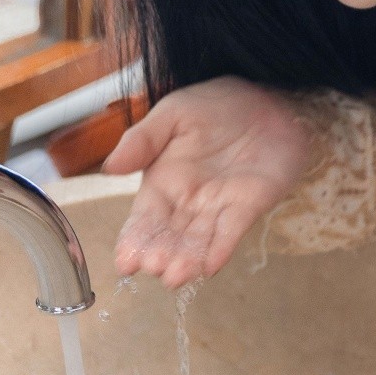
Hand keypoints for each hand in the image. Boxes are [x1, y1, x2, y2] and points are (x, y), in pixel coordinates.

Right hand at [104, 76, 312, 287]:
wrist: (267, 98)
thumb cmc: (216, 105)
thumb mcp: (173, 114)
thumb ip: (142, 140)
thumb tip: (109, 168)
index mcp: (163, 182)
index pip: (145, 218)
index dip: (134, 240)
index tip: (125, 263)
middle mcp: (189, 201)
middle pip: (171, 235)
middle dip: (162, 254)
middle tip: (154, 268)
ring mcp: (220, 206)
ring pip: (200, 239)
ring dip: (188, 259)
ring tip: (176, 276)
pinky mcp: (250, 205)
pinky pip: (233, 230)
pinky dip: (222, 248)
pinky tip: (209, 266)